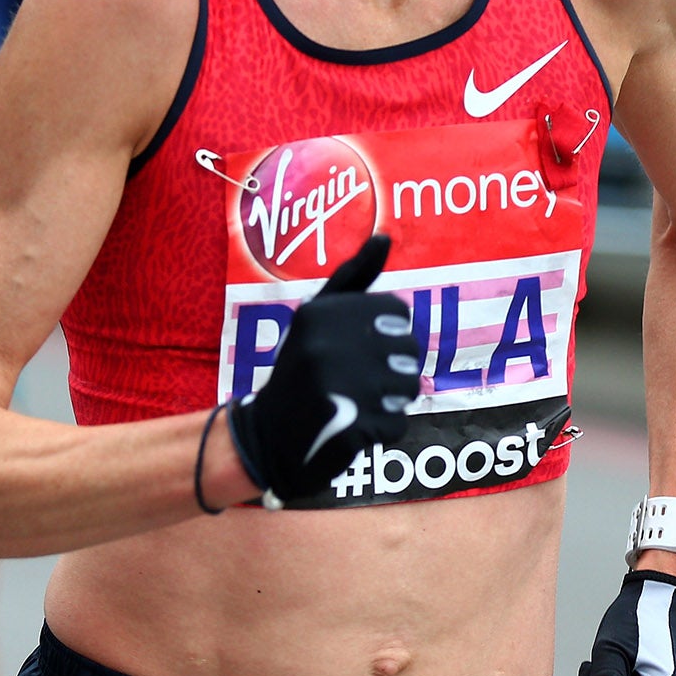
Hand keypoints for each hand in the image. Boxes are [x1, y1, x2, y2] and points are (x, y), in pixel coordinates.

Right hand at [227, 234, 420, 504]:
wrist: (267, 438)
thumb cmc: (300, 369)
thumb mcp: (315, 317)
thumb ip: (353, 277)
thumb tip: (384, 237)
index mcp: (319, 314)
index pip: (399, 312)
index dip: (389, 333)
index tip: (361, 349)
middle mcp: (324, 346)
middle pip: (409, 350)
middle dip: (393, 370)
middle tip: (357, 382)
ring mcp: (334, 390)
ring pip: (408, 388)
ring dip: (390, 400)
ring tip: (355, 403)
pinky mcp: (345, 430)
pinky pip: (396, 425)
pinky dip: (381, 430)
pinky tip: (351, 427)